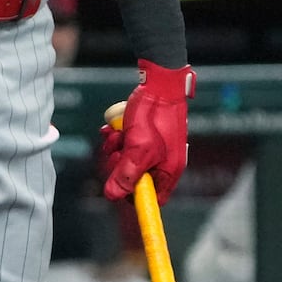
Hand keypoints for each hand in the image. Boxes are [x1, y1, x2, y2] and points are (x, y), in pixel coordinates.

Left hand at [100, 61, 193, 199]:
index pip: (153, 198)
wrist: (160, 84)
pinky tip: (115, 129)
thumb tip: (113, 196)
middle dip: (121, 165)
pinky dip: (118, 138)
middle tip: (117, 152)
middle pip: (136, 179)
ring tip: (118, 135)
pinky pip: (127, 145)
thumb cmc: (154, 115)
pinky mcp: (147, 136)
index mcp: (169, 171)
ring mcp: (155, 149)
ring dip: (117, 149)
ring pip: (128, 160)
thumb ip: (126, 175)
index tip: (119, 186)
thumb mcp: (137, 149)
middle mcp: (164, 162)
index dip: (134, 195)